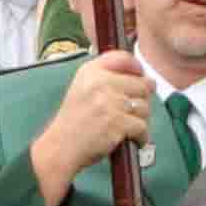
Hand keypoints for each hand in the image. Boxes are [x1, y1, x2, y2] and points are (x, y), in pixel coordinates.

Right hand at [28, 51, 155, 205]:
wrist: (61, 147)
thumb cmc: (74, 121)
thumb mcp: (83, 89)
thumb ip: (106, 78)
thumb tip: (143, 78)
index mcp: (91, 71)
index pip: (122, 58)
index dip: (137, 67)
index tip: (141, 76)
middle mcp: (100, 82)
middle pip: (142, 84)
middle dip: (142, 100)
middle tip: (134, 112)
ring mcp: (109, 102)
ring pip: (144, 107)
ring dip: (141, 120)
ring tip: (129, 128)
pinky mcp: (117, 122)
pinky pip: (142, 126)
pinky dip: (141, 137)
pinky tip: (133, 140)